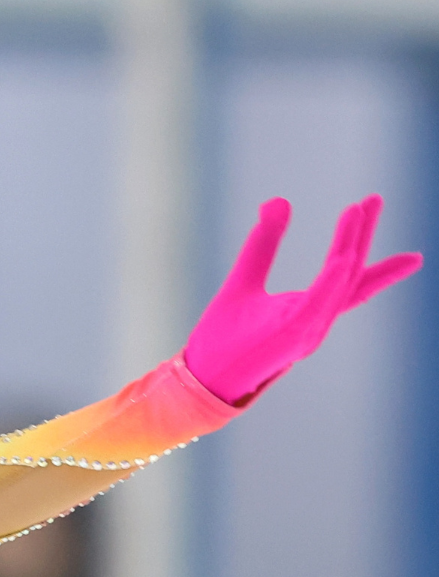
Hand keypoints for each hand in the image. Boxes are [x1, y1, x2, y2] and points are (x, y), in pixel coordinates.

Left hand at [182, 196, 421, 406]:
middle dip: (364, 234)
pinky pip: (318, 306)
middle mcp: (314, 320)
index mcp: (307, 308)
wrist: (201, 379)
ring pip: (339, 284)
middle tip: (375, 197)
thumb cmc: (222, 339)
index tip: (371, 203)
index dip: (360, 238)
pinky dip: (332, 284)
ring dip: (350, 246)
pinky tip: (341, 259)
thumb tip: (278, 201)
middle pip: (350, 272)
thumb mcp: (244, 279)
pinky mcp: (290, 338)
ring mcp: (306, 330)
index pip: (345, 270)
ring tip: (357, 209)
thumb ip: (263, 244)